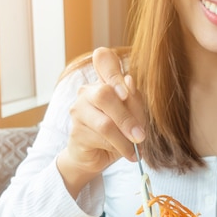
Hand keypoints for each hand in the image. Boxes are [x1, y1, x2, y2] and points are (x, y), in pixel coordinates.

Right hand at [57, 47, 146, 197]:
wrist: (97, 157)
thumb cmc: (119, 133)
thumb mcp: (133, 117)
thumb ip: (134, 101)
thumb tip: (130, 81)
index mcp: (104, 81)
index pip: (103, 59)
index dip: (114, 71)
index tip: (126, 92)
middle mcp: (88, 91)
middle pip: (105, 94)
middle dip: (127, 118)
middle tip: (141, 136)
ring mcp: (78, 110)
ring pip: (105, 123)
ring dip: (125, 139)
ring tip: (136, 149)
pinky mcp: (76, 131)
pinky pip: (100, 139)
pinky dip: (118, 148)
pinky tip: (126, 153)